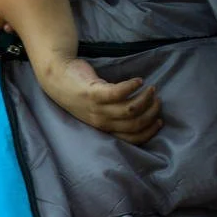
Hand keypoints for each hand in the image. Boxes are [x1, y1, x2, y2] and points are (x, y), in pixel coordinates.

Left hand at [42, 57, 161, 144]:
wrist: (58, 78)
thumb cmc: (81, 92)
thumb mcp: (98, 109)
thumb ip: (115, 113)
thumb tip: (141, 112)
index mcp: (103, 129)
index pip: (131, 138)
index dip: (148, 131)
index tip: (159, 120)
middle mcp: (100, 122)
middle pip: (134, 124)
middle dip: (151, 113)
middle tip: (157, 100)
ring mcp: (96, 109)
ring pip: (129, 110)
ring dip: (145, 99)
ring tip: (151, 89)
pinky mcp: (93, 94)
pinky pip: (118, 93)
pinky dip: (132, 87)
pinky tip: (139, 81)